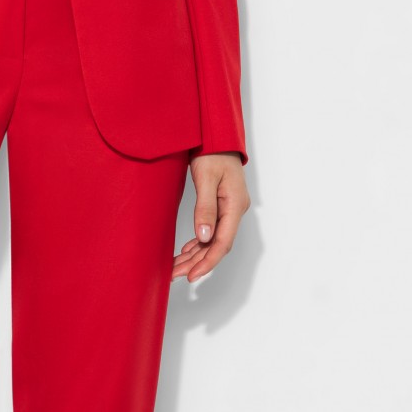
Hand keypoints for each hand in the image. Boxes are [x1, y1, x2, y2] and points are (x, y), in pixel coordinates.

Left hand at [173, 152, 249, 284]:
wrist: (217, 135)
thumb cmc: (213, 152)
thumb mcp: (206, 179)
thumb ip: (205, 208)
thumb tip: (203, 237)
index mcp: (235, 206)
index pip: (222, 242)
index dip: (207, 262)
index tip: (192, 275)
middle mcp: (235, 210)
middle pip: (217, 245)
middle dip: (197, 262)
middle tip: (176, 275)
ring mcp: (229, 209)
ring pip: (213, 240)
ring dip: (196, 255)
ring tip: (176, 267)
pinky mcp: (222, 205)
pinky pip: (211, 230)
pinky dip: (198, 243)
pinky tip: (186, 250)